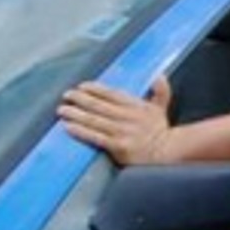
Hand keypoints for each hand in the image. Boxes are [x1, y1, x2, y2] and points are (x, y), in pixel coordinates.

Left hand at [59, 77, 174, 165]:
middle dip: (79, 99)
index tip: (81, 86)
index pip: (111, 94)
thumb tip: (159, 76)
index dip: (95, 89)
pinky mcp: (118, 147)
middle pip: (98, 105)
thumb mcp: (161, 108)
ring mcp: (123, 132)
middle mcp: (128, 117)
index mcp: (136, 105)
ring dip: (75, 114)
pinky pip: (95, 137)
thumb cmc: (160, 132)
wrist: (167, 154)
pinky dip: (80, 131)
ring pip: (94, 120)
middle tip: (66, 95)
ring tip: (62, 110)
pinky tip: (69, 126)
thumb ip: (160, 91)